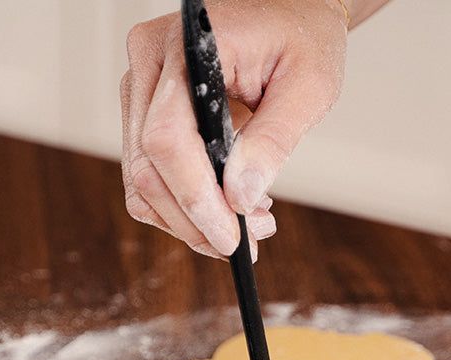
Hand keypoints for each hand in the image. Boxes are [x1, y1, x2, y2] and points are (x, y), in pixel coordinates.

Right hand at [120, 0, 347, 258]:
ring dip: (189, 220)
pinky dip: (185, 205)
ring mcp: (141, 89)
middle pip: (147, 169)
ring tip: (248, 224)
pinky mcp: (147, 112)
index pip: (167, 138)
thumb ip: (274, 139)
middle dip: (195, 221)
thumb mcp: (310, 86)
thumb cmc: (302, 37)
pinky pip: (152, 175)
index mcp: (186, 47)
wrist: (290, 13)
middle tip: (246, 244)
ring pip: (142, 181)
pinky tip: (230, 205)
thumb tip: (239, 197)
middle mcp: (148, 65)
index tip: (232, 238)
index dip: (195, 198)